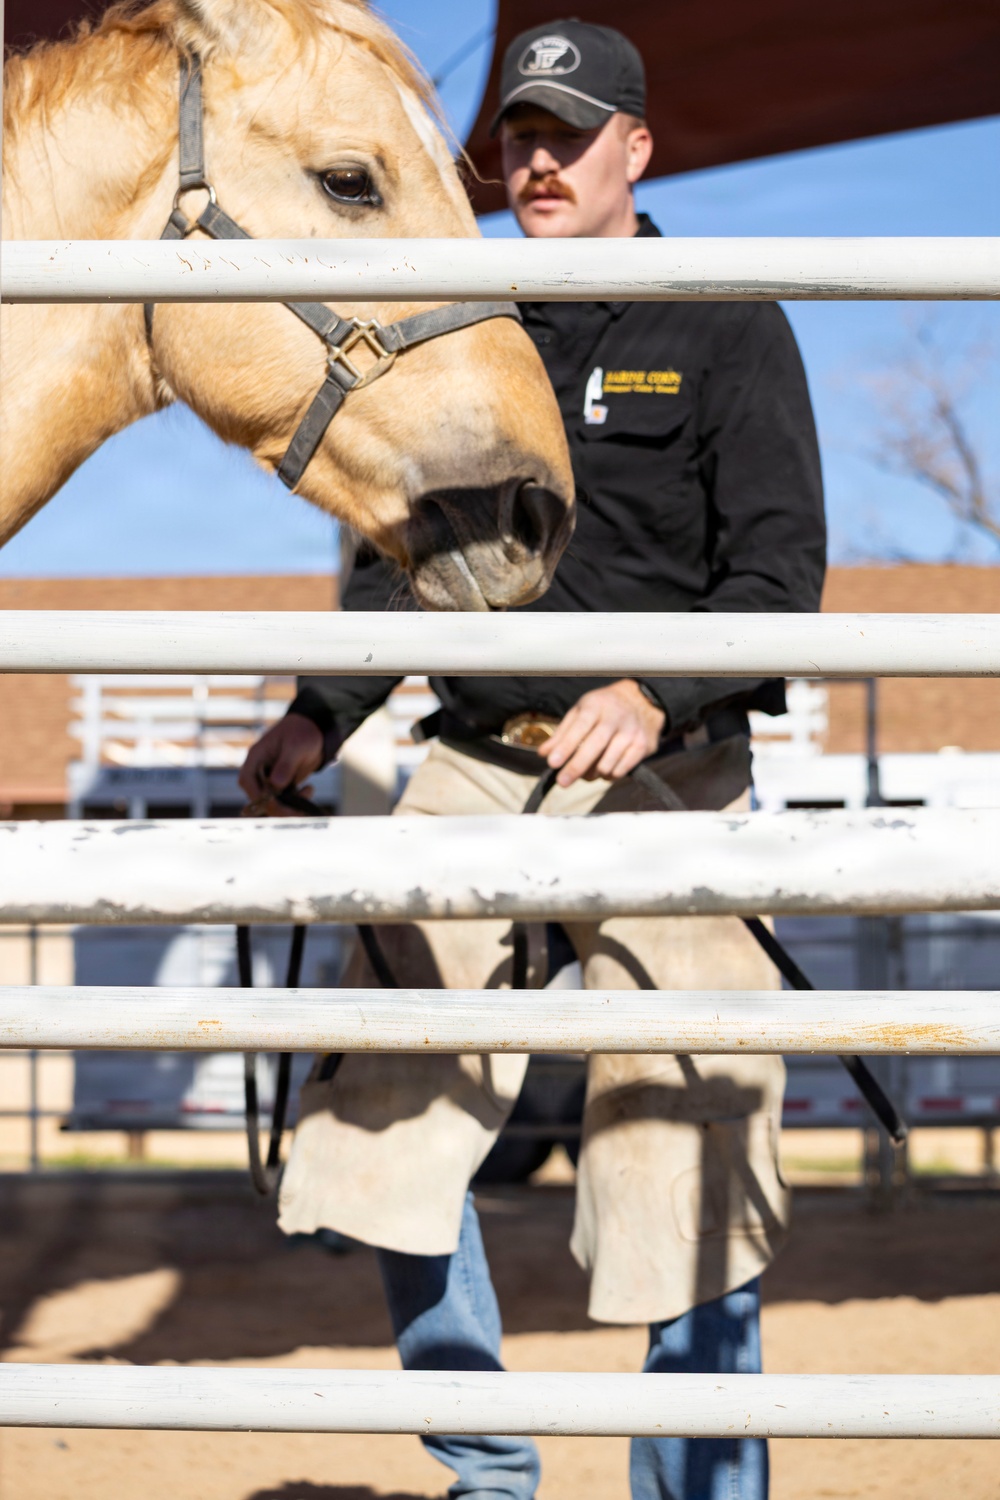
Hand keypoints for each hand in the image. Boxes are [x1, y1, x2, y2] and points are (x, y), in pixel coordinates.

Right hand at [238, 712, 323, 815]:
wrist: (316, 731)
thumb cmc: (302, 732)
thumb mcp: (296, 745)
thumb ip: (286, 764)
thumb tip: (275, 784)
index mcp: (257, 757)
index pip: (246, 780)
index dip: (256, 794)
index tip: (273, 801)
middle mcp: (260, 770)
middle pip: (258, 796)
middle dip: (277, 805)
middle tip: (296, 808)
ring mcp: (271, 779)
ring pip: (272, 801)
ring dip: (289, 805)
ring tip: (308, 791)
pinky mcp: (283, 785)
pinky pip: (285, 800)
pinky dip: (296, 801)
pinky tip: (309, 789)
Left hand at [540, 680, 665, 787]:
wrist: (641, 701)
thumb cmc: (603, 709)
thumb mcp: (580, 712)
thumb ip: (562, 733)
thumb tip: (543, 753)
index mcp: (596, 705)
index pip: (579, 727)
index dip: (565, 746)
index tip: (552, 763)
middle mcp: (616, 717)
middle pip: (595, 746)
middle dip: (576, 767)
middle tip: (562, 782)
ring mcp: (632, 732)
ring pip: (608, 763)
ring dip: (592, 774)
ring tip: (587, 770)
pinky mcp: (643, 746)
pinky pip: (620, 771)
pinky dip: (608, 775)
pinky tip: (604, 768)